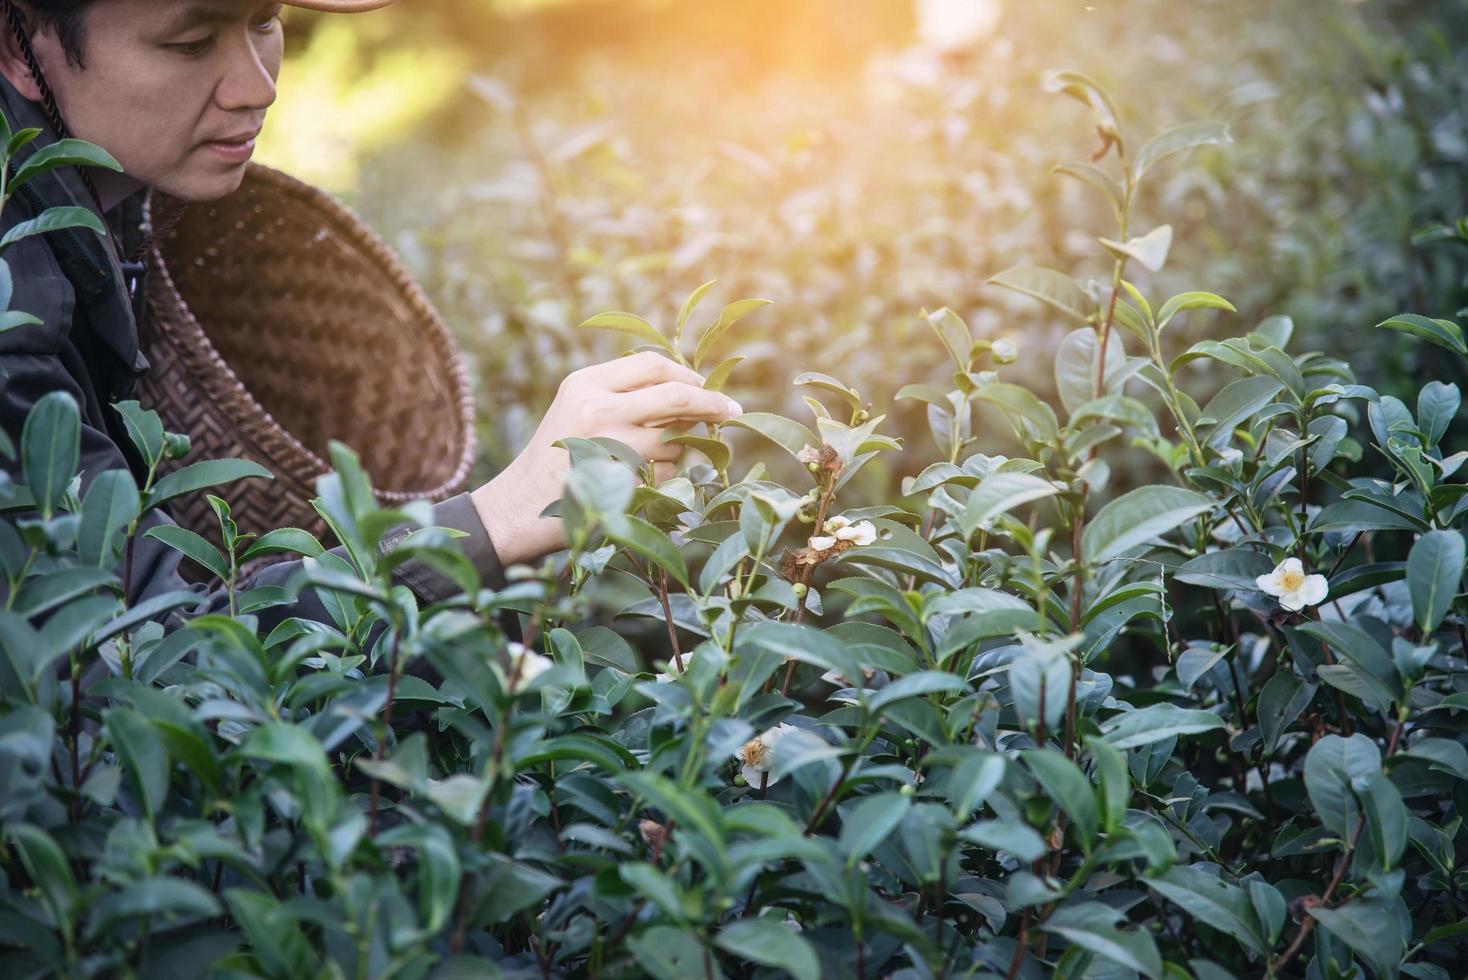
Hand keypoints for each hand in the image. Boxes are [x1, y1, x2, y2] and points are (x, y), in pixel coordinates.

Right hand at [469, 352, 742, 565]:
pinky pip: (668, 475)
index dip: (687, 375)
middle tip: (732, 411)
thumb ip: (622, 392)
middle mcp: (598, 409)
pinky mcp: (621, 482)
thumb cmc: (555, 457)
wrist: (518, 508)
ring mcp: (611, 447)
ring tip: (650, 460)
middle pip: (675, 397)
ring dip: (679, 450)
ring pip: (676, 440)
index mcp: (585, 384)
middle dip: (711, 404)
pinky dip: (667, 479)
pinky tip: (641, 483)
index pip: (652, 366)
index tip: (706, 386)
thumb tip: (689, 385)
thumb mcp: (577, 408)